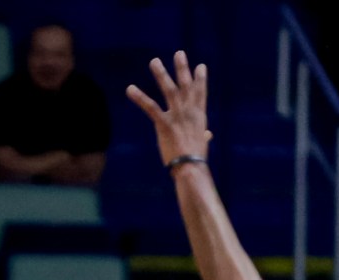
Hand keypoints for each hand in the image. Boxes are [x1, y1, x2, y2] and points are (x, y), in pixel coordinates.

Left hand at [126, 52, 213, 167]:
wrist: (190, 166)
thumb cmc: (196, 158)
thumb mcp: (201, 142)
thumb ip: (203, 135)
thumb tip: (208, 135)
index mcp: (199, 115)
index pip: (200, 92)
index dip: (200, 79)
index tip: (200, 66)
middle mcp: (189, 111)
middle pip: (185, 85)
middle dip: (182, 68)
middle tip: (179, 53)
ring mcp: (177, 115)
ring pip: (168, 90)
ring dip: (161, 74)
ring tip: (154, 61)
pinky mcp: (164, 123)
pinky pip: (150, 107)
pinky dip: (139, 97)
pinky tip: (130, 89)